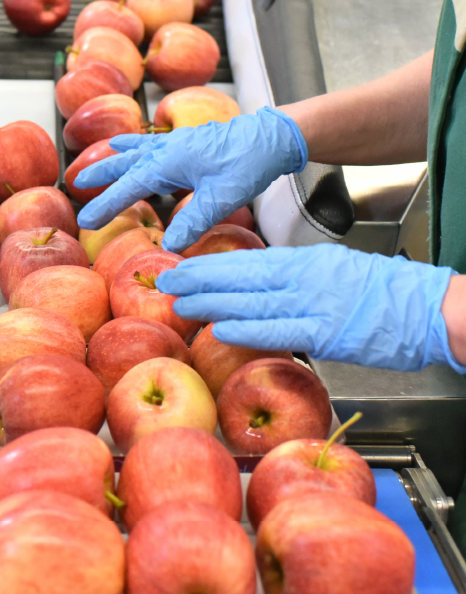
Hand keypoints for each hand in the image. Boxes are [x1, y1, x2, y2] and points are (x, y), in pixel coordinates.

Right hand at [75, 107, 306, 251]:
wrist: (271, 137)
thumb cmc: (247, 164)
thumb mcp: (221, 198)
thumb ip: (193, 222)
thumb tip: (169, 245)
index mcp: (169, 160)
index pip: (129, 186)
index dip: (107, 204)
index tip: (86, 220)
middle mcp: (168, 148)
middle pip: (125, 161)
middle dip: (101, 173)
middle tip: (75, 181)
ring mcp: (178, 142)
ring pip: (138, 149)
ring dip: (116, 155)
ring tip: (99, 155)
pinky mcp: (190, 142)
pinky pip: (154, 142)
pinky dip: (138, 144)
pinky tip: (136, 145)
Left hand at [156, 244, 462, 372]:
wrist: (429, 307)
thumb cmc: (386, 295)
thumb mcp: (337, 273)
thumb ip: (300, 281)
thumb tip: (265, 292)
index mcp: (305, 262)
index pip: (248, 263)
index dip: (211, 266)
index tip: (182, 267)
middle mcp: (304, 277)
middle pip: (241, 276)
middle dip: (199, 278)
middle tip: (164, 279)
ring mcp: (313, 303)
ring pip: (252, 300)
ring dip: (211, 302)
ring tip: (178, 302)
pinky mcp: (326, 331)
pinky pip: (279, 329)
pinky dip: (247, 329)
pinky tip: (219, 329)